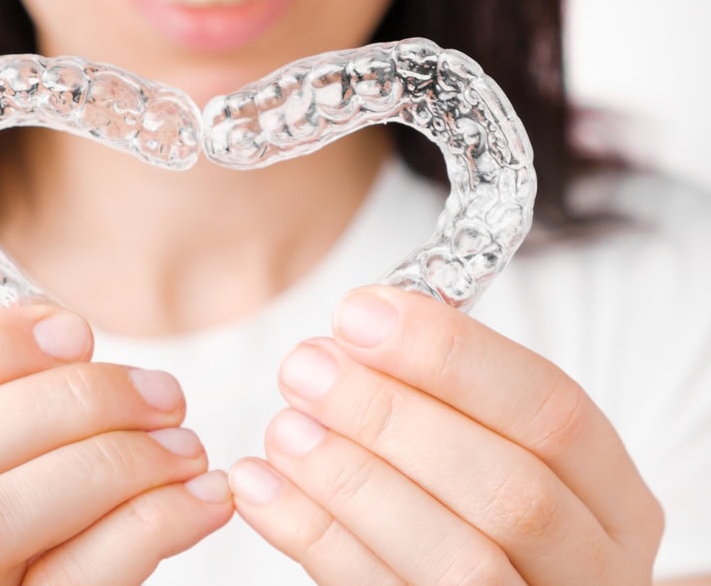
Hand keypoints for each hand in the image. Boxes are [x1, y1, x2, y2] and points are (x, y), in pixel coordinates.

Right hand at [0, 304, 232, 584]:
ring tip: (185, 447)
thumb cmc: (42, 538)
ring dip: (108, 461)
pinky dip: (153, 523)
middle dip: (63, 402)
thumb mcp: (2, 469)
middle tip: (160, 393)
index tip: (76, 332)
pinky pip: (73, 580)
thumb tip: (63, 334)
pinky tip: (203, 498)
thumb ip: (8, 407)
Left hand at [230, 286, 663, 584]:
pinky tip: (262, 485)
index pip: (553, 410)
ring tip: (284, 426)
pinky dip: (314, 538)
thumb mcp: (493, 446)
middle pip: (508, 488)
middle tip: (306, 366)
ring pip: (455, 558)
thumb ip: (446, 395)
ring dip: (354, 481)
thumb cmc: (479, 501)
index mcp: (612, 497)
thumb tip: (359, 325)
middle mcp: (589, 564)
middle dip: (393, 417)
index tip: (358, 313)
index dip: (452, 355)